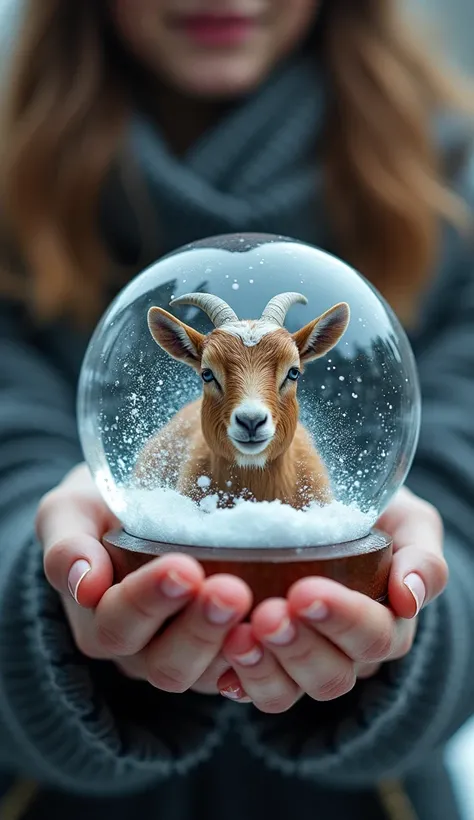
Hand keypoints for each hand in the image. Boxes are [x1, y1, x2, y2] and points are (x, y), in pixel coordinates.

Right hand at [38, 464, 251, 692]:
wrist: (136, 515)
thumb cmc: (101, 509)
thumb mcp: (69, 513)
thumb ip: (66, 543)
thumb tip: (83, 583)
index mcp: (100, 621)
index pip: (118, 623)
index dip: (149, 600)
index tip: (182, 567)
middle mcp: (141, 652)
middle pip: (168, 663)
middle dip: (200, 629)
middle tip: (231, 589)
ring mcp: (188, 660)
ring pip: (211, 677)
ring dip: (241, 648)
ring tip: (268, 610)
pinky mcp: (228, 660)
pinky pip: (250, 679)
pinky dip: (271, 661)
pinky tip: (289, 630)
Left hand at [217, 488, 446, 710]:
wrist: (326, 506)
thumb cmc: (373, 516)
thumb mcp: (410, 523)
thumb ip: (421, 556)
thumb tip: (409, 597)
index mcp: (386, 624)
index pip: (375, 637)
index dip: (343, 620)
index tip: (305, 591)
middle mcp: (346, 655)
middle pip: (331, 674)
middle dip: (299, 646)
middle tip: (269, 614)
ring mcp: (302, 665)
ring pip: (289, 692)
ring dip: (263, 667)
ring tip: (239, 636)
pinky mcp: (263, 665)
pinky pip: (250, 690)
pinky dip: (235, 679)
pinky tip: (220, 664)